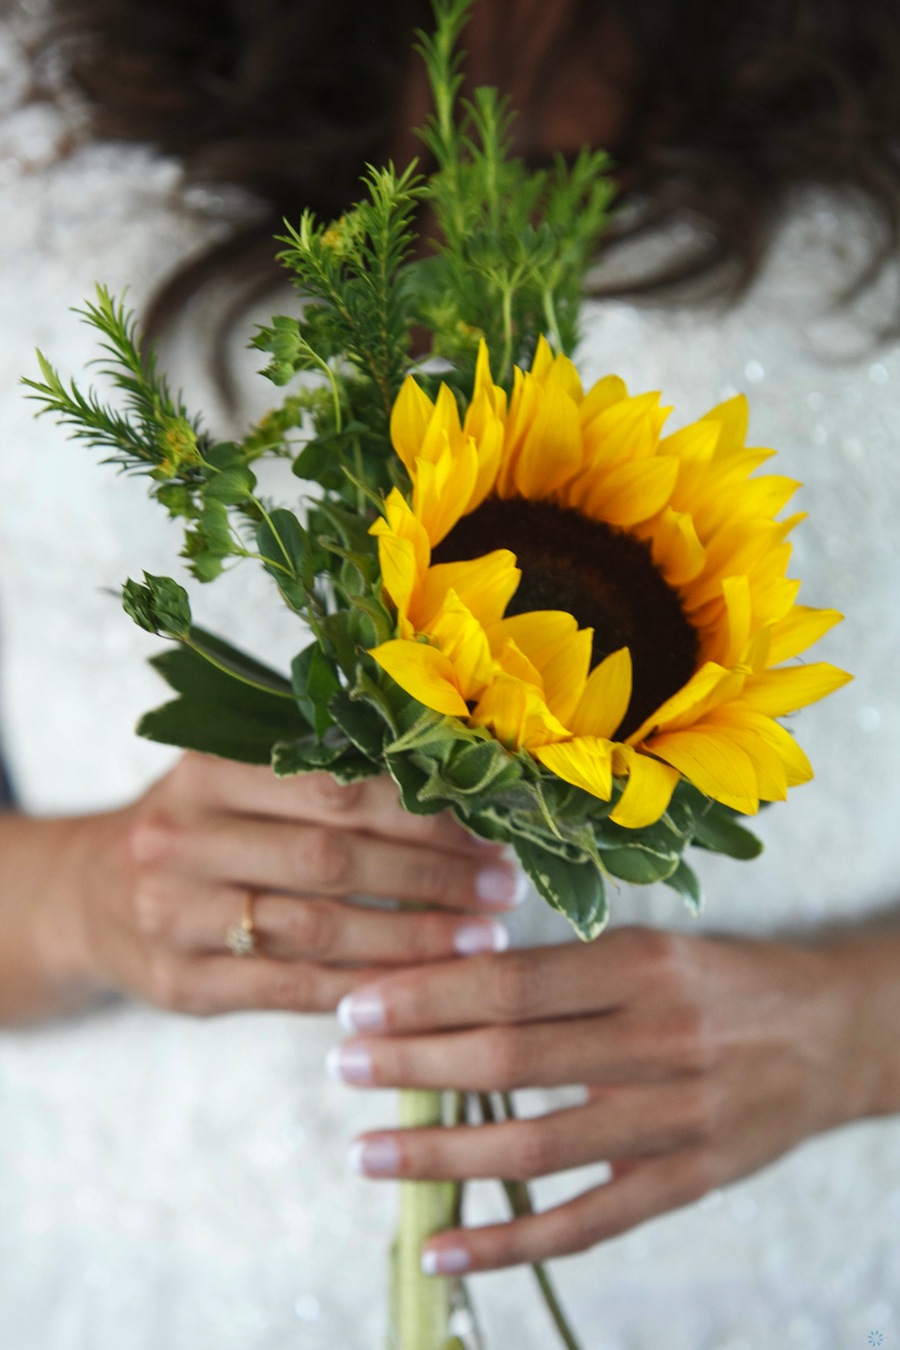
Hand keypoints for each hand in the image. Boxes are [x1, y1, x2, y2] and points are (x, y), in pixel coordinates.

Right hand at [34, 753, 523, 1017]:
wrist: (88, 894)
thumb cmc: (200, 827)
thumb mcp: (236, 778)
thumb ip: (322, 776)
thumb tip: (455, 793)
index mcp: (206, 770)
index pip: (332, 786)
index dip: (417, 811)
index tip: (487, 828)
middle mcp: (180, 838)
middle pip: (330, 858)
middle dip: (430, 875)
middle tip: (501, 888)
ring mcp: (172, 915)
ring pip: (316, 930)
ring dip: (411, 939)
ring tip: (480, 941)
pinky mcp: (179, 984)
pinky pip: (290, 989)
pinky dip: (363, 987)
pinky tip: (420, 986)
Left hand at [331, 925, 865, 1272]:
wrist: (832, 1033)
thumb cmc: (720, 981)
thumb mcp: (651, 948)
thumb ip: (562, 969)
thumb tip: (446, 981)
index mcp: (642, 967)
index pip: (512, 984)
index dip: (427, 997)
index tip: (358, 1007)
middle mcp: (657, 1040)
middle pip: (513, 1059)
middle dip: (415, 1066)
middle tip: (343, 1068)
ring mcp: (674, 1119)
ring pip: (538, 1145)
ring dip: (442, 1155)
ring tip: (366, 1153)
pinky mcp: (688, 1183)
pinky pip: (588, 1222)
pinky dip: (509, 1242)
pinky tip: (442, 1248)